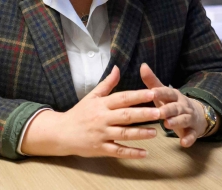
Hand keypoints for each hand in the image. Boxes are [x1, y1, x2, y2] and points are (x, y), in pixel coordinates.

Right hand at [19, 66, 159, 157]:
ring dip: (140, 134)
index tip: (152, 93)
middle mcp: (102, 119)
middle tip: (159, 112)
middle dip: (143, 114)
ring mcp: (102, 135)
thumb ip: (107, 84)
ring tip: (155, 132)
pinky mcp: (101, 149)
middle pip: (125, 116)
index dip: (137, 96)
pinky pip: (118, 151)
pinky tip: (144, 153)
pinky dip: (131, 153)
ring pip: (123, 134)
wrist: (62, 132)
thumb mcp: (92, 96)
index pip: (122, 98)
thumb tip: (117, 68)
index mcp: (102, 104)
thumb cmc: (79, 113)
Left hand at [140, 63, 206, 147]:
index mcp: (174, 96)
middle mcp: (183, 105)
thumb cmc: (173, 103)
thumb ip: (153, 82)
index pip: (168, 92)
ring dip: (177, 122)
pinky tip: (184, 143)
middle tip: (159, 112)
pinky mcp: (193, 131)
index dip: (161, 92)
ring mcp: (189, 118)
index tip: (152, 92)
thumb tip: (142, 65)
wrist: (197, 114)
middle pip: (176, 107)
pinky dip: (189, 139)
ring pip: (184, 119)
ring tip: (167, 125)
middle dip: (168, 109)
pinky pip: (192, 135)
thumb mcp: (164, 93)